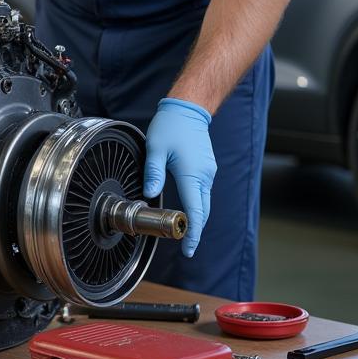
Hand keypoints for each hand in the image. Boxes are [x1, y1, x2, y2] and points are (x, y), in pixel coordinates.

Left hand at [143, 98, 216, 257]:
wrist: (188, 109)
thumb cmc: (171, 127)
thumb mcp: (155, 149)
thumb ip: (153, 173)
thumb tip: (149, 194)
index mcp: (192, 175)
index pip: (196, 212)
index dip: (193, 233)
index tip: (189, 249)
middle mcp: (204, 176)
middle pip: (203, 211)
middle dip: (195, 229)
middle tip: (184, 244)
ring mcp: (208, 172)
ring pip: (204, 201)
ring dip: (196, 216)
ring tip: (183, 229)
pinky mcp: (207, 168)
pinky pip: (203, 191)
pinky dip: (197, 203)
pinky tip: (188, 208)